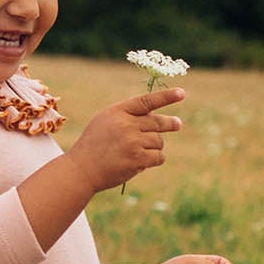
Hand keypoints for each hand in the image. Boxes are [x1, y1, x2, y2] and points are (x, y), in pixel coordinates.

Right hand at [66, 88, 185, 193]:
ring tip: (138, 153)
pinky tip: (141, 163)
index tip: (181, 93)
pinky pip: (159, 157)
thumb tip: (155, 114)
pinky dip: (154, 160)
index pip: (146, 101)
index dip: (165, 96)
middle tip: (178, 124)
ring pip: (158, 141)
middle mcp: (126, 124)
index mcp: (118, 111)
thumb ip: (127, 116)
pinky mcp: (137, 158)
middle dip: (170, 124)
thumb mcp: (105, 122)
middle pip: (157, 122)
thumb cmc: (94, 145)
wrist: (82, 169)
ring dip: (154, 148)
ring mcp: (132, 141)